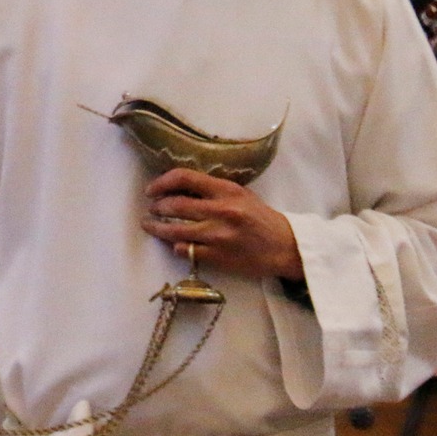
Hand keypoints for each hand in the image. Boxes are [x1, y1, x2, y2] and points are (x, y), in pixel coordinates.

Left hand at [142, 168, 302, 280]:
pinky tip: (174, 244)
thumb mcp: (240, 194)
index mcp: (226, 191)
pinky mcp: (219, 257)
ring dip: (157, 228)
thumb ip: (212, 190)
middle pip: (175, 205)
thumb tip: (177, 189)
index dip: (162, 182)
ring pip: (175, 231)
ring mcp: (219, 236)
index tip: (151, 189)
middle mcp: (221, 211)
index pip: (184, 178)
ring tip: (150, 225)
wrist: (286, 247)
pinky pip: (186, 252)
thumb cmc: (261, 218)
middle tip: (151, 208)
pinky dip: (176, 247)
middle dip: (157, 207)